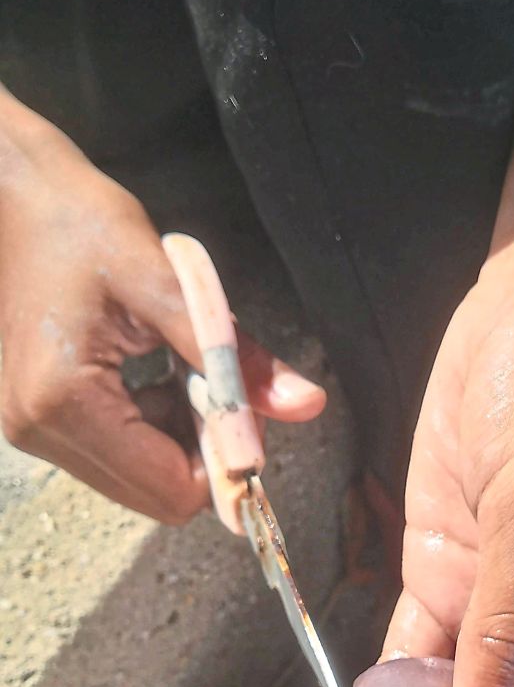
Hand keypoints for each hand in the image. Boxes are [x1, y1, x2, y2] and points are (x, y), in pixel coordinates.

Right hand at [0, 93, 324, 523]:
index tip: (246, 409)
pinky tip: (155, 373)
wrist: (8, 190)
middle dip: (203, 452)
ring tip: (182, 370)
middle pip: (156, 496)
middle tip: (217, 385)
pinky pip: (117, 455)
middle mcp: (38, 431)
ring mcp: (31, 429)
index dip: (225, 462)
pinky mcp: (36, 419)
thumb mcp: (171, 284)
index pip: (171, 489)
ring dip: (179, 438)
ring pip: (139, 481)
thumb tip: (310, 405)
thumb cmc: (79, 222)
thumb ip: (235, 354)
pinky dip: (154, 427)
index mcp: (64, 402)